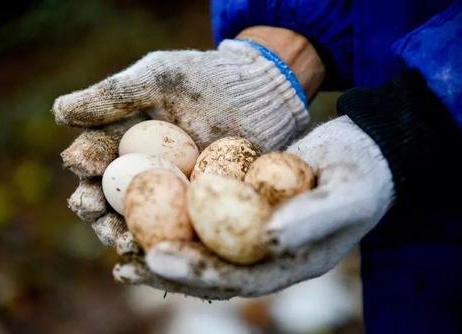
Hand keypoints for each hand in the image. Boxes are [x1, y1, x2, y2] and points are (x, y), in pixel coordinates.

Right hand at [54, 27, 324, 245]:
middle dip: (93, 205)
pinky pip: (174, 230)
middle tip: (91, 208)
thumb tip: (60, 113)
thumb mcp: (159, 79)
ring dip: (119, 231)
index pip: (95, 155)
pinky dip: (161, 242)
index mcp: (125, 138)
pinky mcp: (197, 209)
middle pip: (108, 195)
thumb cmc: (208, 79)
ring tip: (119, 237)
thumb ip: (113, 95)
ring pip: (135, 218)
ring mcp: (169, 193)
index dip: (84, 161)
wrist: (262, 95)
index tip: (82, 163)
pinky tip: (152, 251)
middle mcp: (142, 169)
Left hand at [115, 116, 393, 298]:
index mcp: (290, 263)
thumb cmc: (363, 173)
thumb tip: (267, 238)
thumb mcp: (348, 194)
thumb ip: (312, 218)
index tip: (156, 257)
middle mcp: (266, 253)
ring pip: (201, 242)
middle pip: (210, 269)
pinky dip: (175, 209)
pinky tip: (144, 200)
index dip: (197, 272)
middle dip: (166, 267)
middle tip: (123, 259)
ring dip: (161, 241)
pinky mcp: (243, 203)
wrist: (364, 149)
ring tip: (118, 237)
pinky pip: (205, 211)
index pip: (238, 279)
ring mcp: (253, 229)